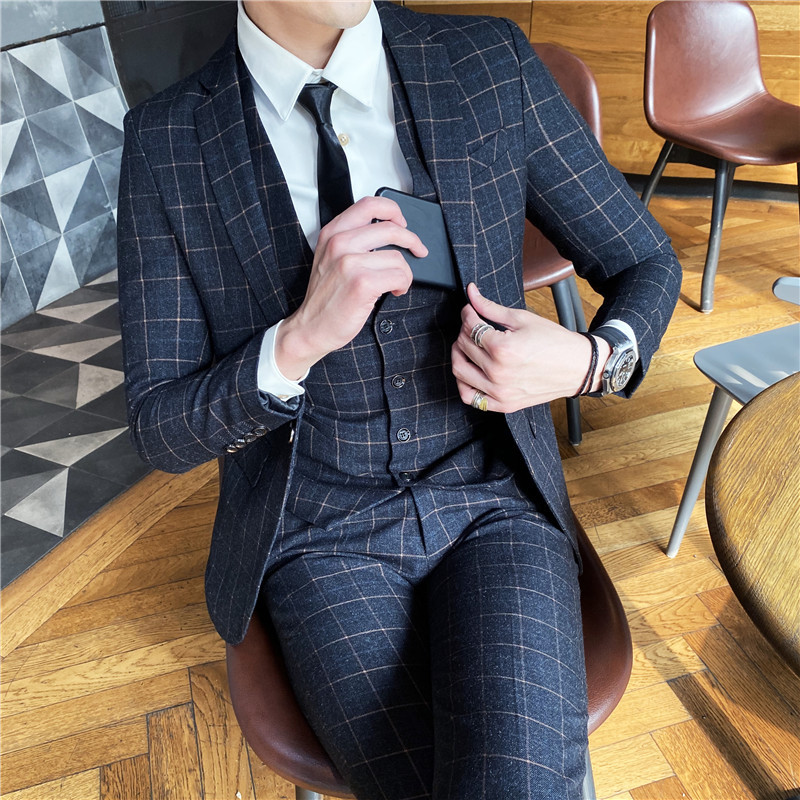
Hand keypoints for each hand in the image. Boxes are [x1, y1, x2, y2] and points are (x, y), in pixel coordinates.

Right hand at [275, 196, 426, 378]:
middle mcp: (339, 244)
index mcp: (332, 233)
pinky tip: (395, 291)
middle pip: (390, 228)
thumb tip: (390, 232)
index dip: (392, 210)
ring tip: (396, 283)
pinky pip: (399, 275)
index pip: (369, 204)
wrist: (311, 327)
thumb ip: (353, 240)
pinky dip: (403, 285)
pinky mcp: (362, 283)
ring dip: (405, 273)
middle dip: (412, 240)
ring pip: (398, 257)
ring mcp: (350, 263)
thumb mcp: (330, 259)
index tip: (402, 222)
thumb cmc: (325, 298)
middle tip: (418, 250)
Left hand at [451, 283, 609, 412]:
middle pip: (464, 347)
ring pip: (460, 371)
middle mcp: (498, 373)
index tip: (471, 310)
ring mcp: (499, 391)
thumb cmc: (555, 343)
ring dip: (459, 354)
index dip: (467, 314)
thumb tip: (472, 294)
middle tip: (473, 325)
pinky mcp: (502, 404)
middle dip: (464, 331)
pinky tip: (470, 371)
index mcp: (503, 349)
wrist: (577, 367)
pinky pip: (470, 397)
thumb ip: (491, 308)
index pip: (470, 328)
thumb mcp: (522, 319)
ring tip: (469, 346)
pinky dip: (464, 384)